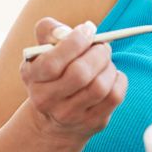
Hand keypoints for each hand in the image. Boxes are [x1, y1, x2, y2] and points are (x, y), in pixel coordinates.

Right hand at [20, 17, 127, 141]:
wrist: (53, 118)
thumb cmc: (53, 72)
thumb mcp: (43, 50)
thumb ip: (50, 31)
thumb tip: (71, 30)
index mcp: (32, 77)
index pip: (52, 63)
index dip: (75, 42)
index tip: (88, 30)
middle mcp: (46, 100)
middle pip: (80, 74)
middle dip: (98, 53)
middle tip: (102, 46)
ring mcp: (69, 115)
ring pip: (100, 86)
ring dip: (109, 67)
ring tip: (105, 62)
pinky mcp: (92, 122)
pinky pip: (115, 96)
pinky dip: (118, 79)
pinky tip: (110, 76)